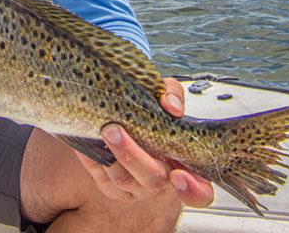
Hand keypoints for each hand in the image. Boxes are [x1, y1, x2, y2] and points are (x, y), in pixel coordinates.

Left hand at [74, 77, 214, 206]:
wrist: (120, 115)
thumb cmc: (149, 113)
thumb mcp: (163, 96)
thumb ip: (172, 95)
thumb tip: (171, 107)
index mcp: (183, 165)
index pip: (199, 193)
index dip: (192, 190)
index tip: (179, 175)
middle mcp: (160, 179)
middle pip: (152, 180)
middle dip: (132, 155)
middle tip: (115, 129)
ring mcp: (135, 187)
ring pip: (123, 180)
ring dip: (111, 154)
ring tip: (103, 128)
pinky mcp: (111, 186)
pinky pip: (101, 177)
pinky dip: (93, 158)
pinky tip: (89, 138)